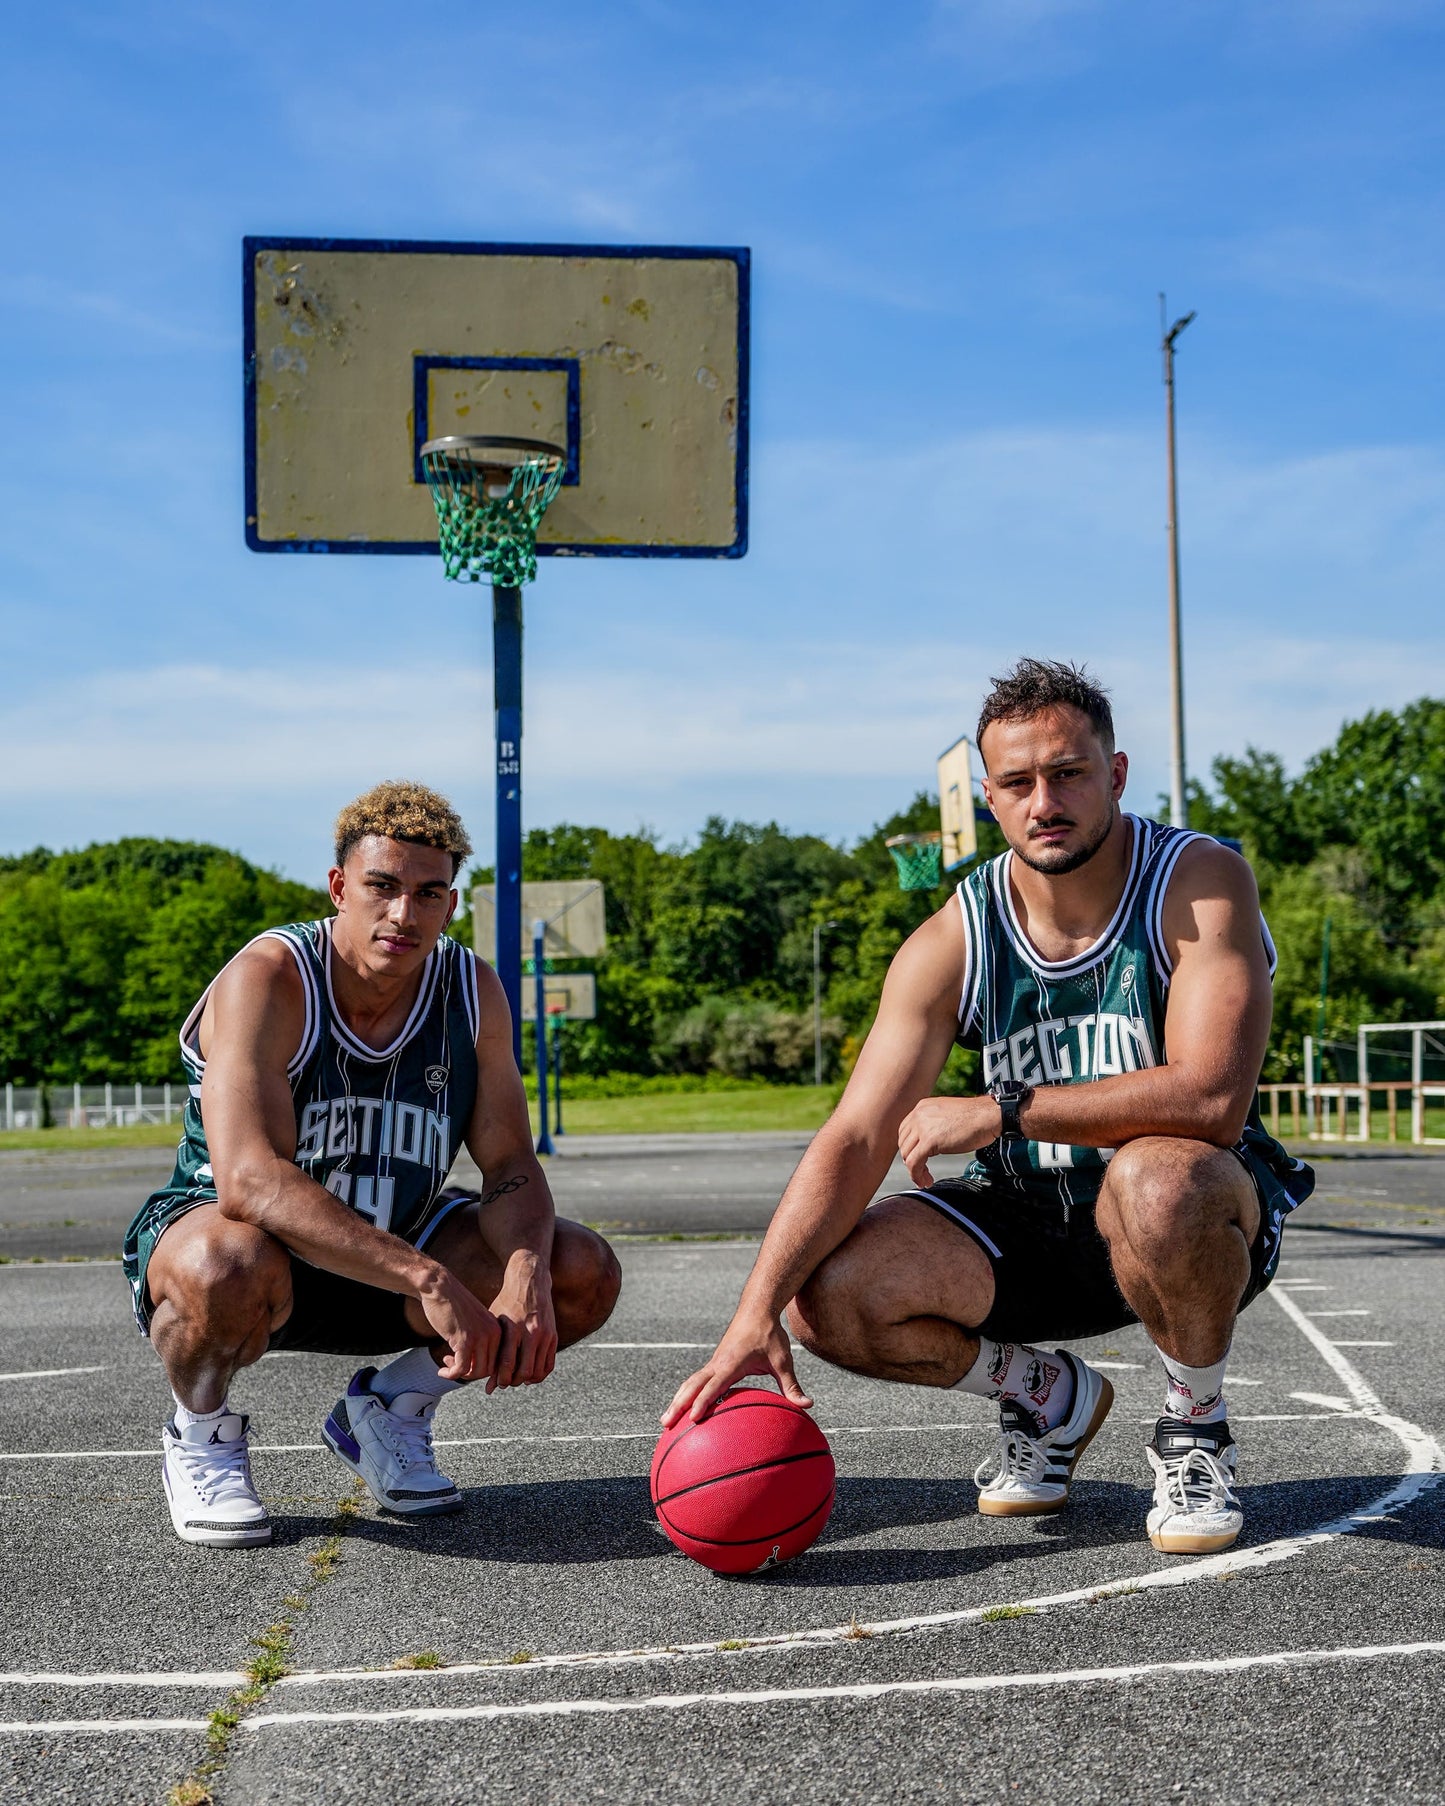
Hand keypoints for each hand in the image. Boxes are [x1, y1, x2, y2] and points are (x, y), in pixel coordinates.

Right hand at [416, 1267, 502, 1383]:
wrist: (440, 1288)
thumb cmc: (453, 1305)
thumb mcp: (474, 1323)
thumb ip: (481, 1340)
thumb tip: (478, 1368)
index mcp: (498, 1328)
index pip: (497, 1361)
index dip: (480, 1369)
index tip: (466, 1366)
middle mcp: (493, 1333)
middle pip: (488, 1369)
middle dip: (470, 1373)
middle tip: (453, 1365)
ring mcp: (480, 1336)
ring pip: (477, 1372)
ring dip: (460, 1374)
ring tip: (447, 1364)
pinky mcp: (464, 1340)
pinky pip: (461, 1369)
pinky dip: (451, 1375)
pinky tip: (441, 1370)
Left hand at [484, 1255, 557, 1392]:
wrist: (529, 1282)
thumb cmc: (507, 1303)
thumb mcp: (496, 1322)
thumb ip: (493, 1350)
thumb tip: (487, 1381)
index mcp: (513, 1328)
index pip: (507, 1363)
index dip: (500, 1379)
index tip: (496, 1383)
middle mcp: (531, 1332)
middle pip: (523, 1371)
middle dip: (513, 1382)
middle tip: (506, 1382)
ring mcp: (544, 1334)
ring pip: (537, 1371)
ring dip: (526, 1380)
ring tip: (517, 1379)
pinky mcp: (553, 1336)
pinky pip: (549, 1365)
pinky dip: (540, 1375)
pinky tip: (530, 1375)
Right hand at [661, 1309, 812, 1426]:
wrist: (757, 1309)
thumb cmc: (769, 1335)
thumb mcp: (783, 1360)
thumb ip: (792, 1385)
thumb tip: (808, 1405)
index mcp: (730, 1364)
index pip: (713, 1386)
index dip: (702, 1402)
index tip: (692, 1419)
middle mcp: (717, 1364)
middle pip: (691, 1386)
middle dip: (678, 1405)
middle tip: (665, 1424)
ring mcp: (713, 1363)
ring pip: (690, 1383)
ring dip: (677, 1400)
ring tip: (665, 1420)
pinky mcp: (715, 1363)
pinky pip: (696, 1381)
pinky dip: (687, 1393)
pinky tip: (685, 1407)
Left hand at [896, 1094, 1000, 1187]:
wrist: (988, 1116)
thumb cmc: (975, 1118)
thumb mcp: (947, 1116)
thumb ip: (934, 1125)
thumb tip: (929, 1142)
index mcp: (922, 1107)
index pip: (905, 1131)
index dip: (910, 1148)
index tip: (919, 1160)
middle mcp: (919, 1115)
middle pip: (903, 1143)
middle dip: (911, 1160)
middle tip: (923, 1172)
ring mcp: (922, 1127)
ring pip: (907, 1155)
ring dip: (914, 1171)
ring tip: (926, 1179)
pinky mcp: (929, 1141)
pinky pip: (914, 1163)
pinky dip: (916, 1175)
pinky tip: (925, 1182)